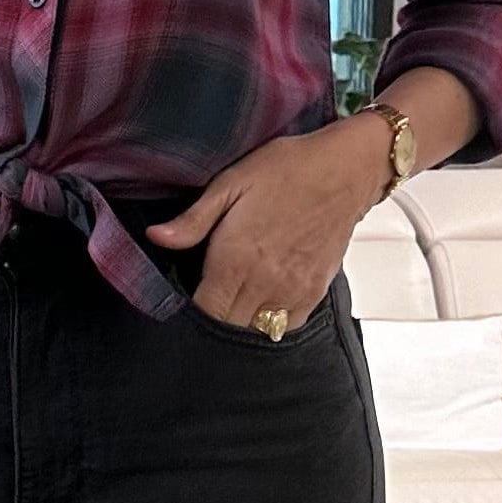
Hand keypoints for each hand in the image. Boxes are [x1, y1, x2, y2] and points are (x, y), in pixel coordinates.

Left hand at [146, 120, 384, 333]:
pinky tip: (261, 304)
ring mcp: (292, 290)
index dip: (190, 312)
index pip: (205, 312)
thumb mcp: (230, 183)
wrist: (344, 170)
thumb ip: (193, 220)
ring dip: (241, 325)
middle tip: (208, 300)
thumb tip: (157, 238)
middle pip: (229, 327)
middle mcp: (264, 282)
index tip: (186, 299)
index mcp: (235, 259)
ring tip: (233, 305)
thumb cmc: (287, 170)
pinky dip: (271, 324)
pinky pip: (287, 326)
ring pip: (257, 332)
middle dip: (214, 321)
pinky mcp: (315, 291)